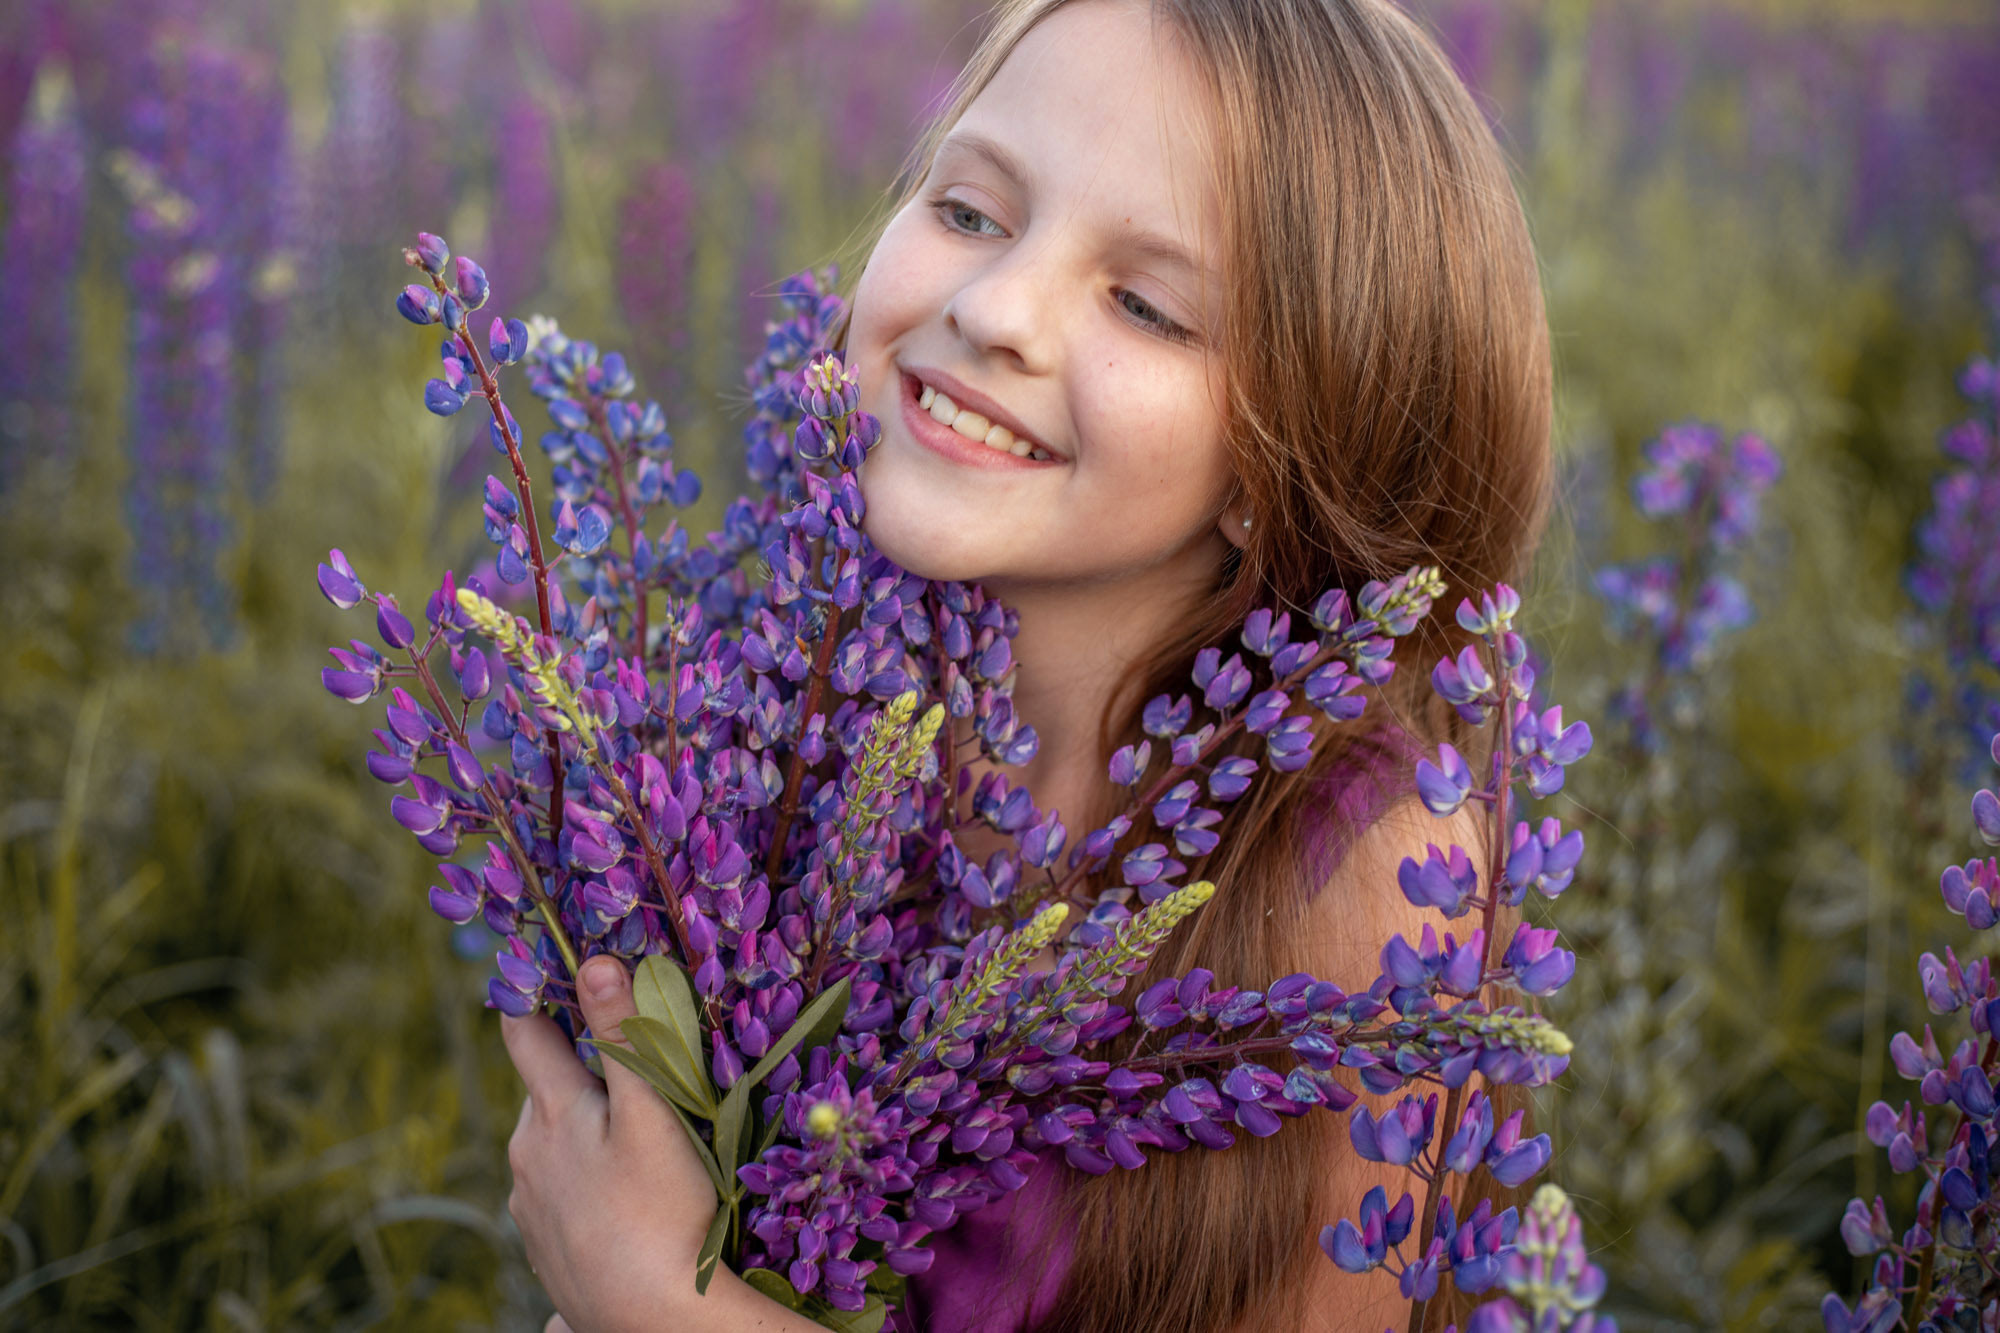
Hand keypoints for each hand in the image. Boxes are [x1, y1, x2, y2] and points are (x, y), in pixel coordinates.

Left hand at [502, 954, 720, 1332]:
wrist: (653, 1320)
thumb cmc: (662, 1210)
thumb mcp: (651, 1112)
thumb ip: (624, 1035)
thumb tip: (594, 960)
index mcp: (546, 1115)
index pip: (524, 1032)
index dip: (541, 996)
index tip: (566, 973)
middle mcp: (524, 1158)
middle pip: (546, 1091)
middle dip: (584, 1074)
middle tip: (642, 1075)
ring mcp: (531, 1209)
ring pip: (554, 1146)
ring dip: (588, 1134)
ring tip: (644, 1148)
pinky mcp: (548, 1248)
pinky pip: (565, 1195)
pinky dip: (590, 1185)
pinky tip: (629, 1204)